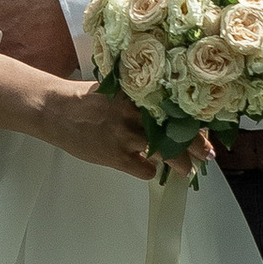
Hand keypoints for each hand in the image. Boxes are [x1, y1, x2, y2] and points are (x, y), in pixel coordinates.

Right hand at [33, 79, 206, 182]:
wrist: (55, 111)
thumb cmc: (85, 100)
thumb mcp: (115, 92)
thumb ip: (138, 100)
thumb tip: (164, 113)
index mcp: (136, 93)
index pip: (173, 107)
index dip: (191, 120)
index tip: (205, 126)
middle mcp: (134, 112)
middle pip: (175, 130)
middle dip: (195, 144)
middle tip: (208, 153)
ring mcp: (125, 134)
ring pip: (165, 152)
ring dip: (181, 163)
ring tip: (189, 170)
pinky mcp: (115, 155)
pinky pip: (144, 169)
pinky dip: (150, 171)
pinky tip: (149, 169)